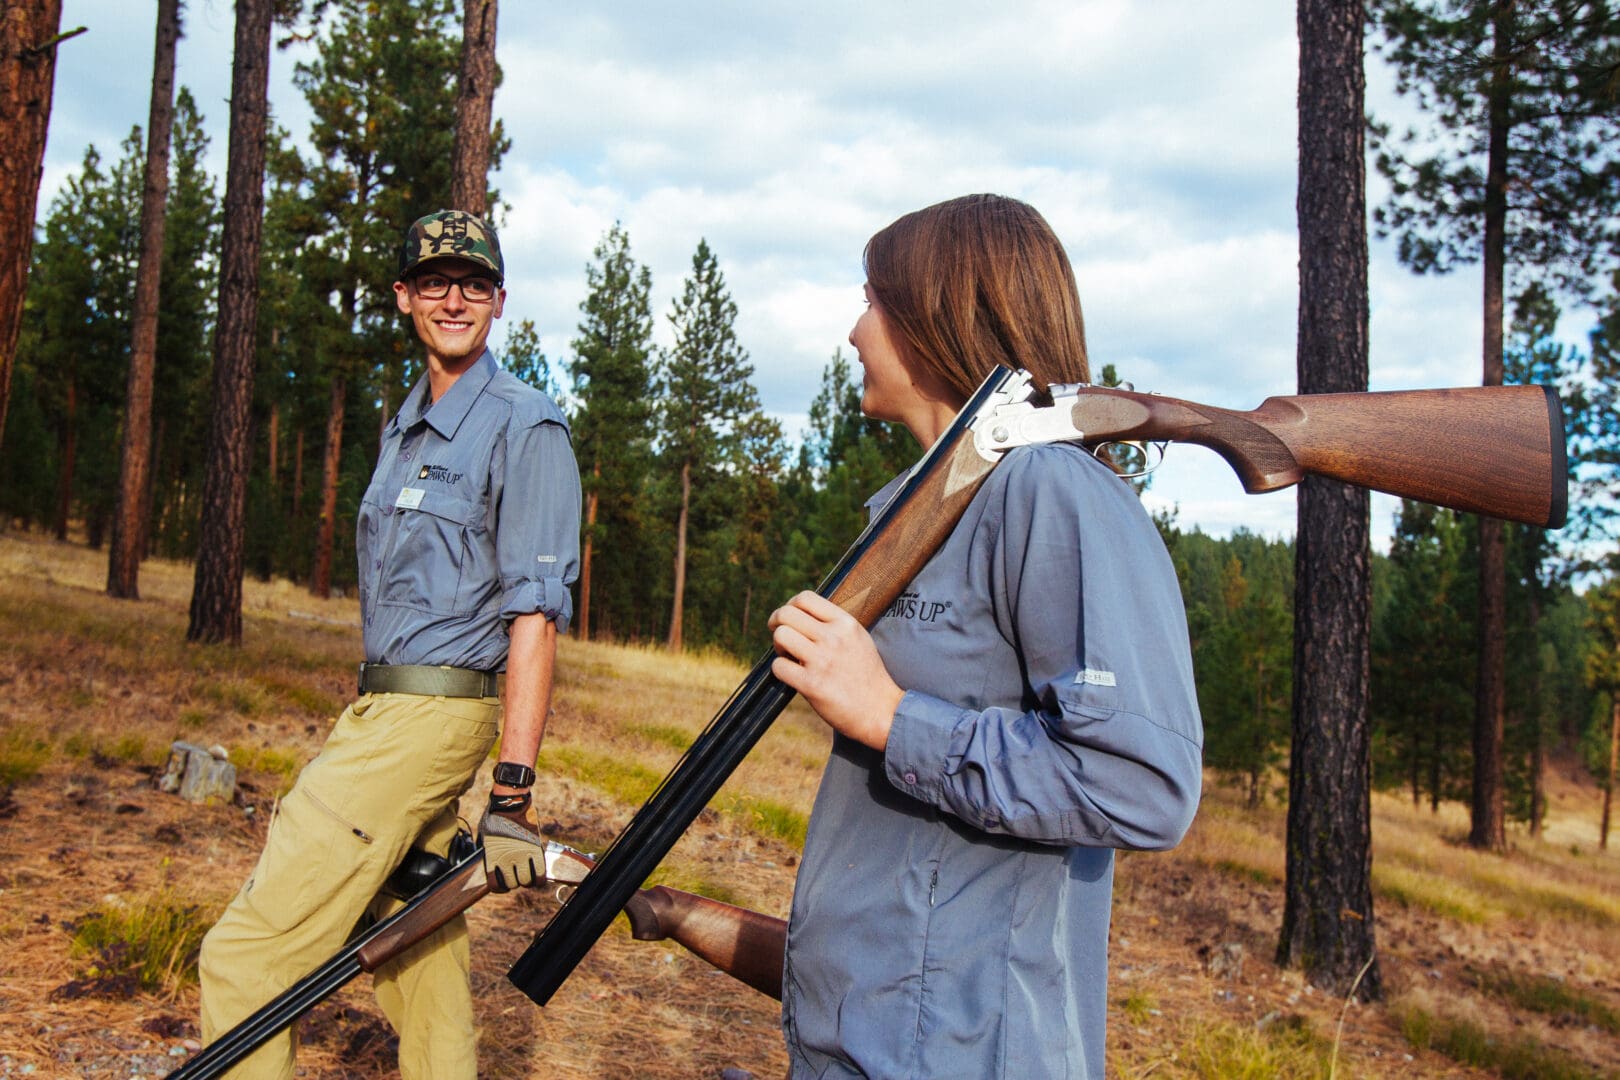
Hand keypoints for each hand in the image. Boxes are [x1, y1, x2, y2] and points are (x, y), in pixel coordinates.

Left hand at [478, 794, 546, 891]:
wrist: (510, 801)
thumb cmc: (494, 816)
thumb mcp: (484, 835)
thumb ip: (486, 851)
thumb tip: (487, 861)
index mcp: (492, 856)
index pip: (495, 884)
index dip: (499, 887)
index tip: (502, 883)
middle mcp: (507, 858)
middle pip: (513, 884)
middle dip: (514, 882)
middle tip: (516, 875)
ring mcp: (522, 854)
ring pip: (527, 881)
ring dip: (526, 880)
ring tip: (526, 873)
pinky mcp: (535, 848)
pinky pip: (541, 871)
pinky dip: (540, 878)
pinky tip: (538, 874)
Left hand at [767, 591, 904, 750]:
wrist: (881, 710)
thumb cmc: (866, 675)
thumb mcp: (858, 638)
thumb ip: (834, 624)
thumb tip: (802, 614)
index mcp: (846, 623)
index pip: (805, 597)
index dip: (789, 605)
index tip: (788, 619)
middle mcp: (834, 638)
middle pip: (786, 614)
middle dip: (777, 624)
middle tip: (782, 638)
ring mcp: (822, 660)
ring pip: (780, 636)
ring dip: (779, 647)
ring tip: (790, 657)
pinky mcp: (812, 684)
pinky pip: (779, 666)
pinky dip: (780, 670)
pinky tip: (792, 675)